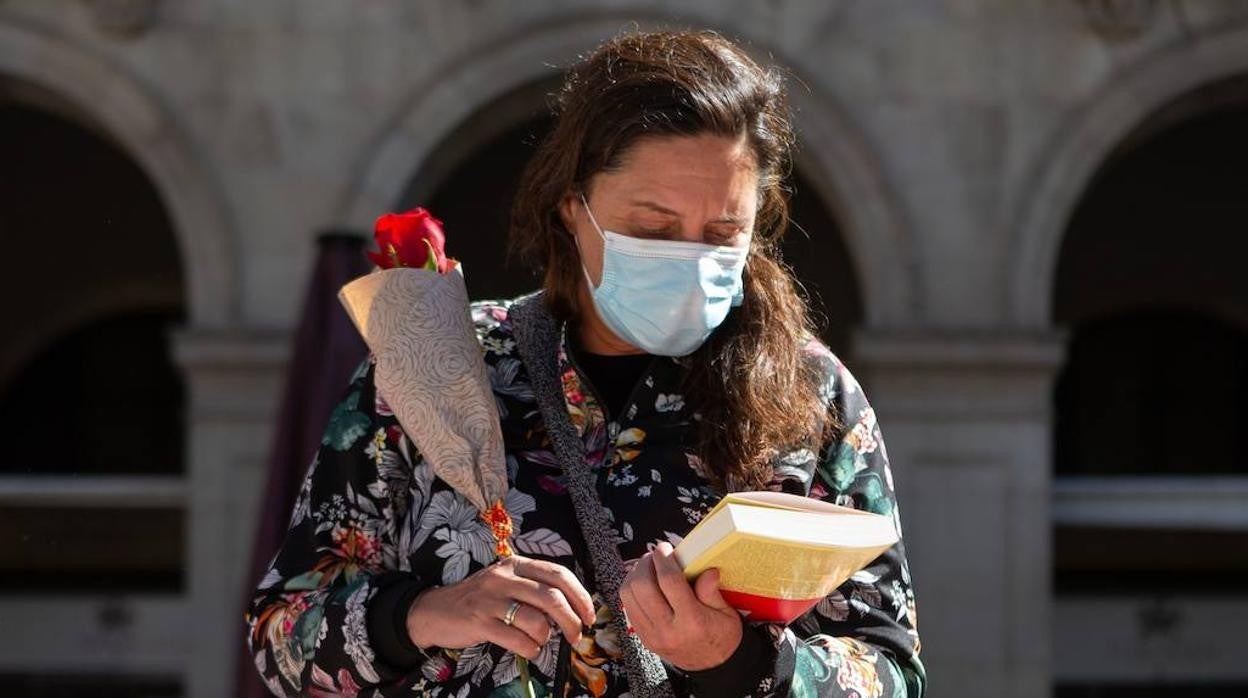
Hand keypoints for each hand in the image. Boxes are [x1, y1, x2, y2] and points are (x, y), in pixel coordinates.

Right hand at [406, 555, 595, 660]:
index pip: (558, 573)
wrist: (435, 610)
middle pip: (552, 597)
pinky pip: (517, 639)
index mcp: (516, 564)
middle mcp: (504, 577)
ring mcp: (491, 599)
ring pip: (536, 620)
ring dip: (548, 637)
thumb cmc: (479, 599)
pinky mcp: (480, 622)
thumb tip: (573, 607)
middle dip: (572, 620)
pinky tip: (530, 649)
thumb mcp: (506, 582)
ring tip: (543, 641)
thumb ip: (534, 588)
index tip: (589, 614)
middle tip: (577, 635)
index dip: (580, 595)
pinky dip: (531, 649)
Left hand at [619, 541, 742, 670]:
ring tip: (647, 567)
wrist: (714, 667)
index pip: (669, 582)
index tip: (665, 548)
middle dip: (645, 564)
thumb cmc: (722, 637)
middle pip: (642, 587)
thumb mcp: (727, 614)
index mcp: (692, 622)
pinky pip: (628, 607)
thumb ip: (712, 592)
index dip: (663, 559)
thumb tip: (707, 570)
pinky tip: (643, 583)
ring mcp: (652, 636)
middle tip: (655, 556)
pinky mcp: (644, 638)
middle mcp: (668, 629)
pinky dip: (631, 590)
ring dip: (634, 575)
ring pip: (629, 596)